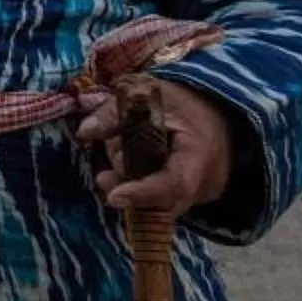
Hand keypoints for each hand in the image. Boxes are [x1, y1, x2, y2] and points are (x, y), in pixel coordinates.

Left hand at [73, 79, 233, 217]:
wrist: (216, 110)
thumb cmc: (179, 101)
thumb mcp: (143, 94)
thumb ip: (113, 113)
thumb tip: (84, 131)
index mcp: (200, 152)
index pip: (175, 184)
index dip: (143, 194)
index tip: (114, 197)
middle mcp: (208, 181)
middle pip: (162, 202)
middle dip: (128, 189)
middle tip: (103, 176)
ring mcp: (204, 193)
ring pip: (160, 206)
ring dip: (134, 187)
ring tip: (123, 156)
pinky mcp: (195, 198)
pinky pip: (164, 203)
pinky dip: (144, 190)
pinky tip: (133, 167)